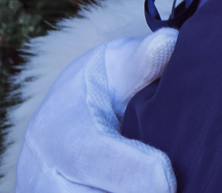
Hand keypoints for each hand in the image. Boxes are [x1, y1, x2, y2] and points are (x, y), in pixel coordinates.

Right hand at [15, 30, 177, 192]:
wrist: (60, 122)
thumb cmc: (100, 91)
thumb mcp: (118, 66)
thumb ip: (143, 61)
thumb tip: (168, 44)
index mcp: (62, 132)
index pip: (91, 157)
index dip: (132, 173)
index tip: (169, 179)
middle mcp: (44, 176)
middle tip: (177, 190)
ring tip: (172, 190)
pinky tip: (155, 192)